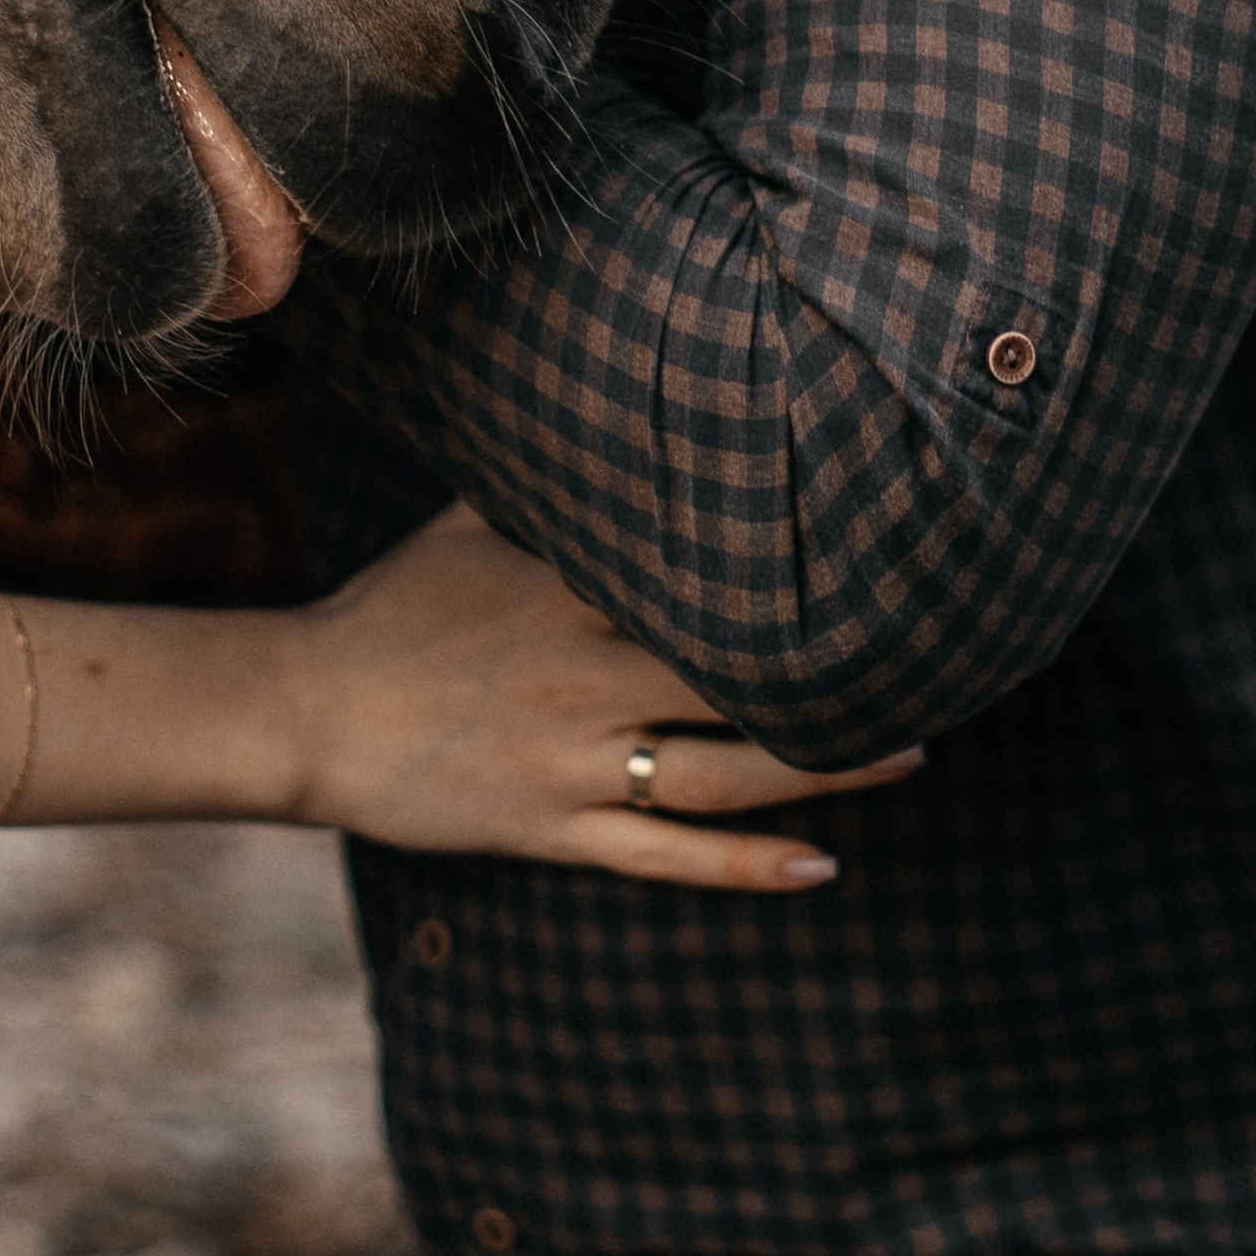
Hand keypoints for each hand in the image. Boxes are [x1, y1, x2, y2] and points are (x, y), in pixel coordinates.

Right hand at [0, 503, 921, 884]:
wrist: (313, 710)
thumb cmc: (401, 603)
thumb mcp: (472, 520)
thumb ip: (551, 476)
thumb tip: (618, 388)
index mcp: (566, 584)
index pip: (698, 569)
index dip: (789, 562)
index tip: (880, 545)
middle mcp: (580, 669)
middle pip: (734, 672)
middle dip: (837, 667)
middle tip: (942, 652)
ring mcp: (571, 758)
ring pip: (724, 771)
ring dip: (824, 766)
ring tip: (911, 750)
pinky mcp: (555, 829)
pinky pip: (668, 854)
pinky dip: (748, 866)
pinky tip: (822, 867)